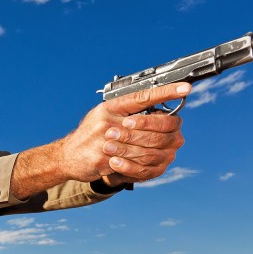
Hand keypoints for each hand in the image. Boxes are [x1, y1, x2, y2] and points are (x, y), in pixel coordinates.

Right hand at [60, 82, 189, 182]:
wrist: (67, 156)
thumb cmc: (90, 135)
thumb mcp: (105, 114)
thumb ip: (127, 111)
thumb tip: (157, 110)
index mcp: (111, 107)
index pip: (143, 96)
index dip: (165, 92)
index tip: (185, 88)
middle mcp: (108, 121)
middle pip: (149, 125)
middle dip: (164, 131)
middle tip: (174, 134)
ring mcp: (105, 141)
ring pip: (144, 146)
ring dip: (155, 150)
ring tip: (160, 150)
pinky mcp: (103, 160)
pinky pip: (132, 164)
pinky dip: (141, 165)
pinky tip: (145, 163)